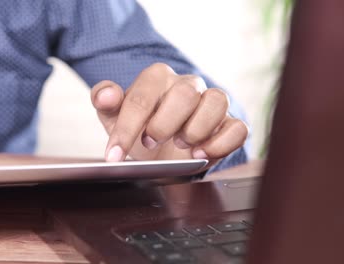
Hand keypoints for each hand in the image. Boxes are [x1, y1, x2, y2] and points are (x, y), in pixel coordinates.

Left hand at [91, 63, 247, 167]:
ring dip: (195, 130)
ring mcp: (212, 102)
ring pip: (216, 102)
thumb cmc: (140, 129)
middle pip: (185, 94)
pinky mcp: (230, 123)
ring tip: (180, 146)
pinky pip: (238, 128)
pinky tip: (201, 154)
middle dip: (164, 125)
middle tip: (150, 143)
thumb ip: (105, 101)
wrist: (163, 150)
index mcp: (157, 78)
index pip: (142, 96)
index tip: (115, 155)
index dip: (127, 128)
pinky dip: (221, 144)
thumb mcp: (114, 117)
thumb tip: (105, 95)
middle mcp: (188, 85)